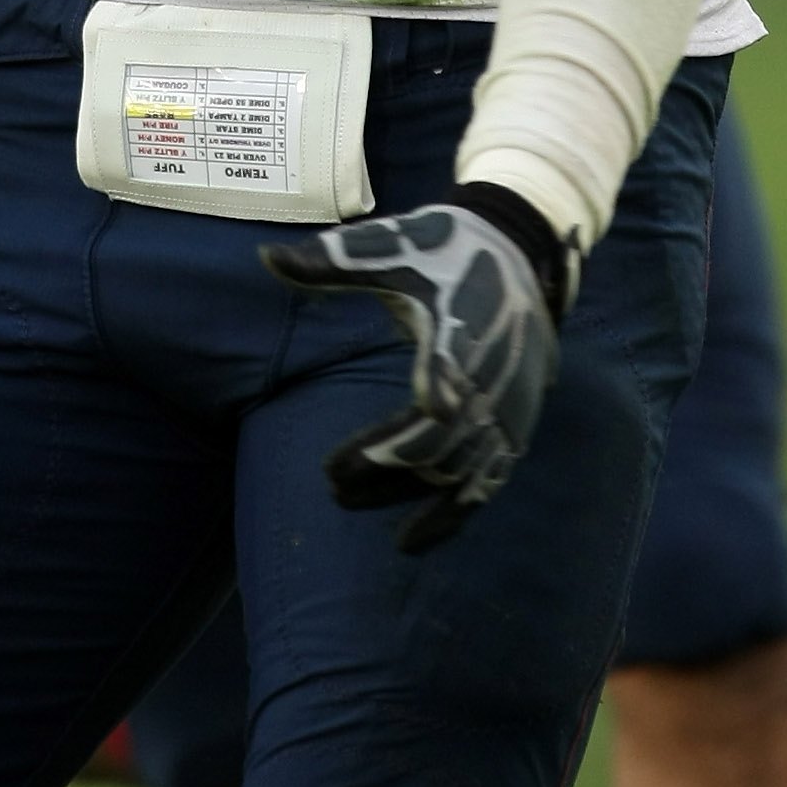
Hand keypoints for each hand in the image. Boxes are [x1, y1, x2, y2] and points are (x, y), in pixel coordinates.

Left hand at [262, 199, 563, 553]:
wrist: (520, 253)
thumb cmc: (444, 248)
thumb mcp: (390, 244)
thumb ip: (331, 261)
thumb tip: (266, 259)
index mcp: (464, 325)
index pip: (445, 372)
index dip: (418, 404)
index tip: (371, 446)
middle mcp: (494, 375)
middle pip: (443, 438)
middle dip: (386, 464)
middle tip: (331, 480)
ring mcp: (508, 407)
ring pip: (462, 470)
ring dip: (407, 494)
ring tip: (346, 501)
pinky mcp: (515, 427)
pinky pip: (488, 483)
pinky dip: (452, 517)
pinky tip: (410, 542)